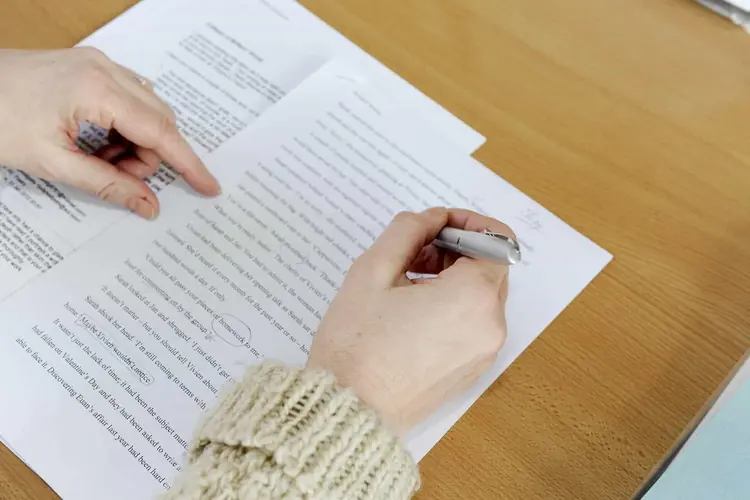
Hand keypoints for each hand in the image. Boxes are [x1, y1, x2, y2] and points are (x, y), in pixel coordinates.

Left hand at [0, 48, 219, 217]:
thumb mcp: (52, 162)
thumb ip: (108, 186)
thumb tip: (149, 205)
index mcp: (98, 90)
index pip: (161, 133)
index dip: (188, 164)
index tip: (209, 187)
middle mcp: (105, 70)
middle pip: (159, 121)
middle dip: (150, 157)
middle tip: (121, 178)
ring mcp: (98, 64)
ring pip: (146, 111)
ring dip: (135, 143)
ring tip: (98, 159)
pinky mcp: (90, 66)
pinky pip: (128, 99)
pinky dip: (122, 127)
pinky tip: (96, 141)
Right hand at [307, 208, 511, 433]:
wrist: (348, 411)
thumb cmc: (355, 344)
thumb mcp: (372, 270)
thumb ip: (407, 231)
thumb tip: (431, 218)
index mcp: (473, 297)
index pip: (497, 240)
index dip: (468, 223)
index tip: (435, 225)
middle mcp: (490, 326)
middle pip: (490, 267)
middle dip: (456, 249)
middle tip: (412, 253)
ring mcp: (484, 352)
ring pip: (481, 295)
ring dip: (453, 277)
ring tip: (405, 284)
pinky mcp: (471, 370)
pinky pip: (474, 323)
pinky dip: (453, 306)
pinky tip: (411, 312)